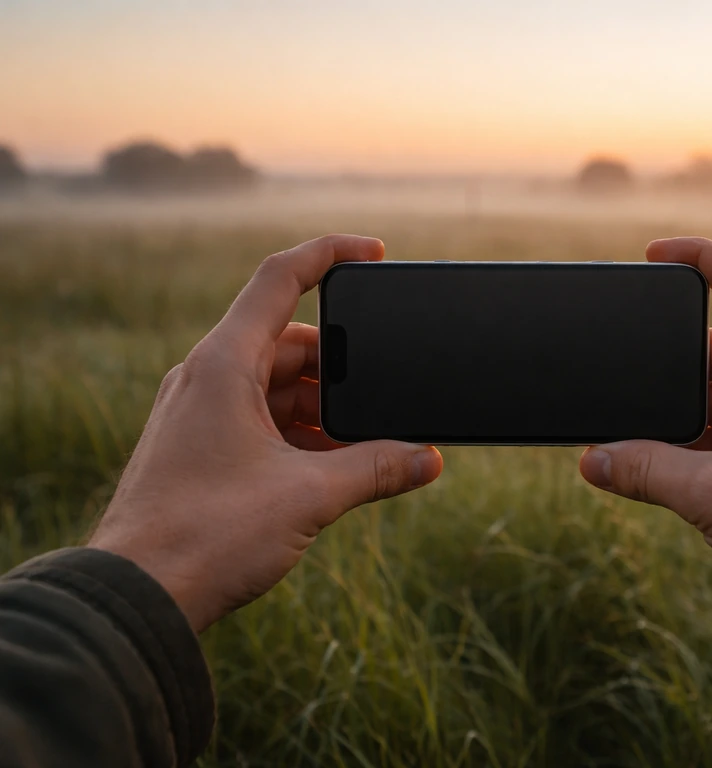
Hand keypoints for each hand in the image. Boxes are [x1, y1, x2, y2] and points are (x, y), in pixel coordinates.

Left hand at [89, 235, 442, 632]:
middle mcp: (206, 378)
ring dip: (323, 409)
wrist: (137, 597)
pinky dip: (299, 433)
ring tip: (361, 447)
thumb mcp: (309, 496)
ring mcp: (200, 413)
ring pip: (276, 386)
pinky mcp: (200, 447)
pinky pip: (260, 419)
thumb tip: (430, 460)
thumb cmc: (206, 536)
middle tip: (382, 403)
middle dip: (342, 368)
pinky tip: (328, 468)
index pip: (280, 278)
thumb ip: (377, 469)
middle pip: (289, 342)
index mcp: (223, 364)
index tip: (375, 254)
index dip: (331, 254)